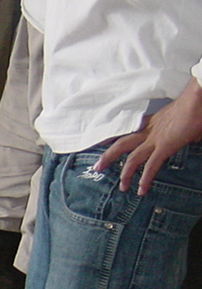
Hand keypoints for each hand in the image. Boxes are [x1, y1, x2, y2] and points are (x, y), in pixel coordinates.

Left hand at [95, 79, 201, 194]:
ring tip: (122, 186)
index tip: (101, 141)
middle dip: (108, 156)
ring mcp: (155, 139)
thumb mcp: (182, 118)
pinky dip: (145, 179)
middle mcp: (149, 131)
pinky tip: (141, 189)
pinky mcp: (164, 147)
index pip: (128, 130)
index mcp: (153, 122)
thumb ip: (182, 131)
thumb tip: (192, 137)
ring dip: (125, 174)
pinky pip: (151, 166)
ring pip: (132, 158)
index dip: (114, 136)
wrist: (197, 99)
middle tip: (97, 166)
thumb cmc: (194, 105)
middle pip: (122, 144)